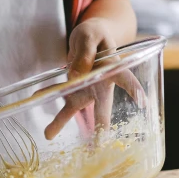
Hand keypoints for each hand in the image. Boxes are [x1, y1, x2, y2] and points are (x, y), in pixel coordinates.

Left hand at [45, 18, 144, 139]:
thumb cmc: (95, 33)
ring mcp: (88, 89)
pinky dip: (46, 97)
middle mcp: (103, 83)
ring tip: (48, 134)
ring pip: (76, 106)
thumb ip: (85, 53)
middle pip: (103, 105)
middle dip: (101, 124)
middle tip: (99, 144)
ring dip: (61, 121)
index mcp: (113, 67)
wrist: (90, 35)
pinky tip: (36, 101)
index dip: (134, 89)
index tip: (142, 102)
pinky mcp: (75, 89)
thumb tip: (76, 75)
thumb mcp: (90, 35)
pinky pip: (61, 97)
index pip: (126, 78)